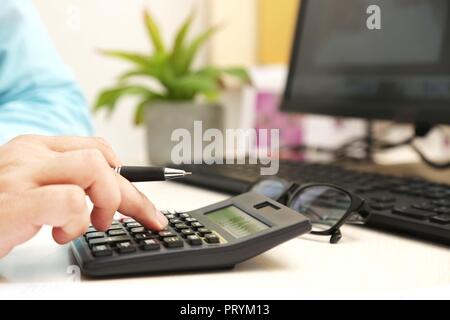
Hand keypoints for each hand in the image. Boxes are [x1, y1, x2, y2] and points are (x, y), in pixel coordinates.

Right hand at [0, 135, 167, 257]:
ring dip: (105, 202)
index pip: (100, 151)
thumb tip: (111, 196)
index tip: (148, 206)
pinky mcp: (15, 202)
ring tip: (88, 224)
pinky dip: (77, 221)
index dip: (130, 180)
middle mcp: (31, 153)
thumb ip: (66, 183)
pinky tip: (60, 233)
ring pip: (95, 168)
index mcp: (37, 148)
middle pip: (104, 160)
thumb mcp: (33, 188)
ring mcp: (22, 174)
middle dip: (132, 197)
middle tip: (143, 220)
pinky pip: (70, 200)